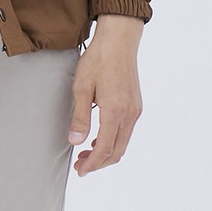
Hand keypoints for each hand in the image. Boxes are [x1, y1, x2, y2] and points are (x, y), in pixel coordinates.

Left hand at [67, 14, 142, 177]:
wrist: (118, 40)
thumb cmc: (98, 59)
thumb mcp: (82, 87)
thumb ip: (80, 117)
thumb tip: (75, 142)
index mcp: (115, 111)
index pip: (104, 149)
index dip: (92, 164)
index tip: (80, 171)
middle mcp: (129, 114)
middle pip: (117, 152)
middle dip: (99, 163)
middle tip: (81, 165)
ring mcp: (135, 110)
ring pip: (123, 143)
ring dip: (106, 153)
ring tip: (87, 153)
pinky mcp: (136, 105)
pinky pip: (127, 131)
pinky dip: (114, 141)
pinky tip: (100, 136)